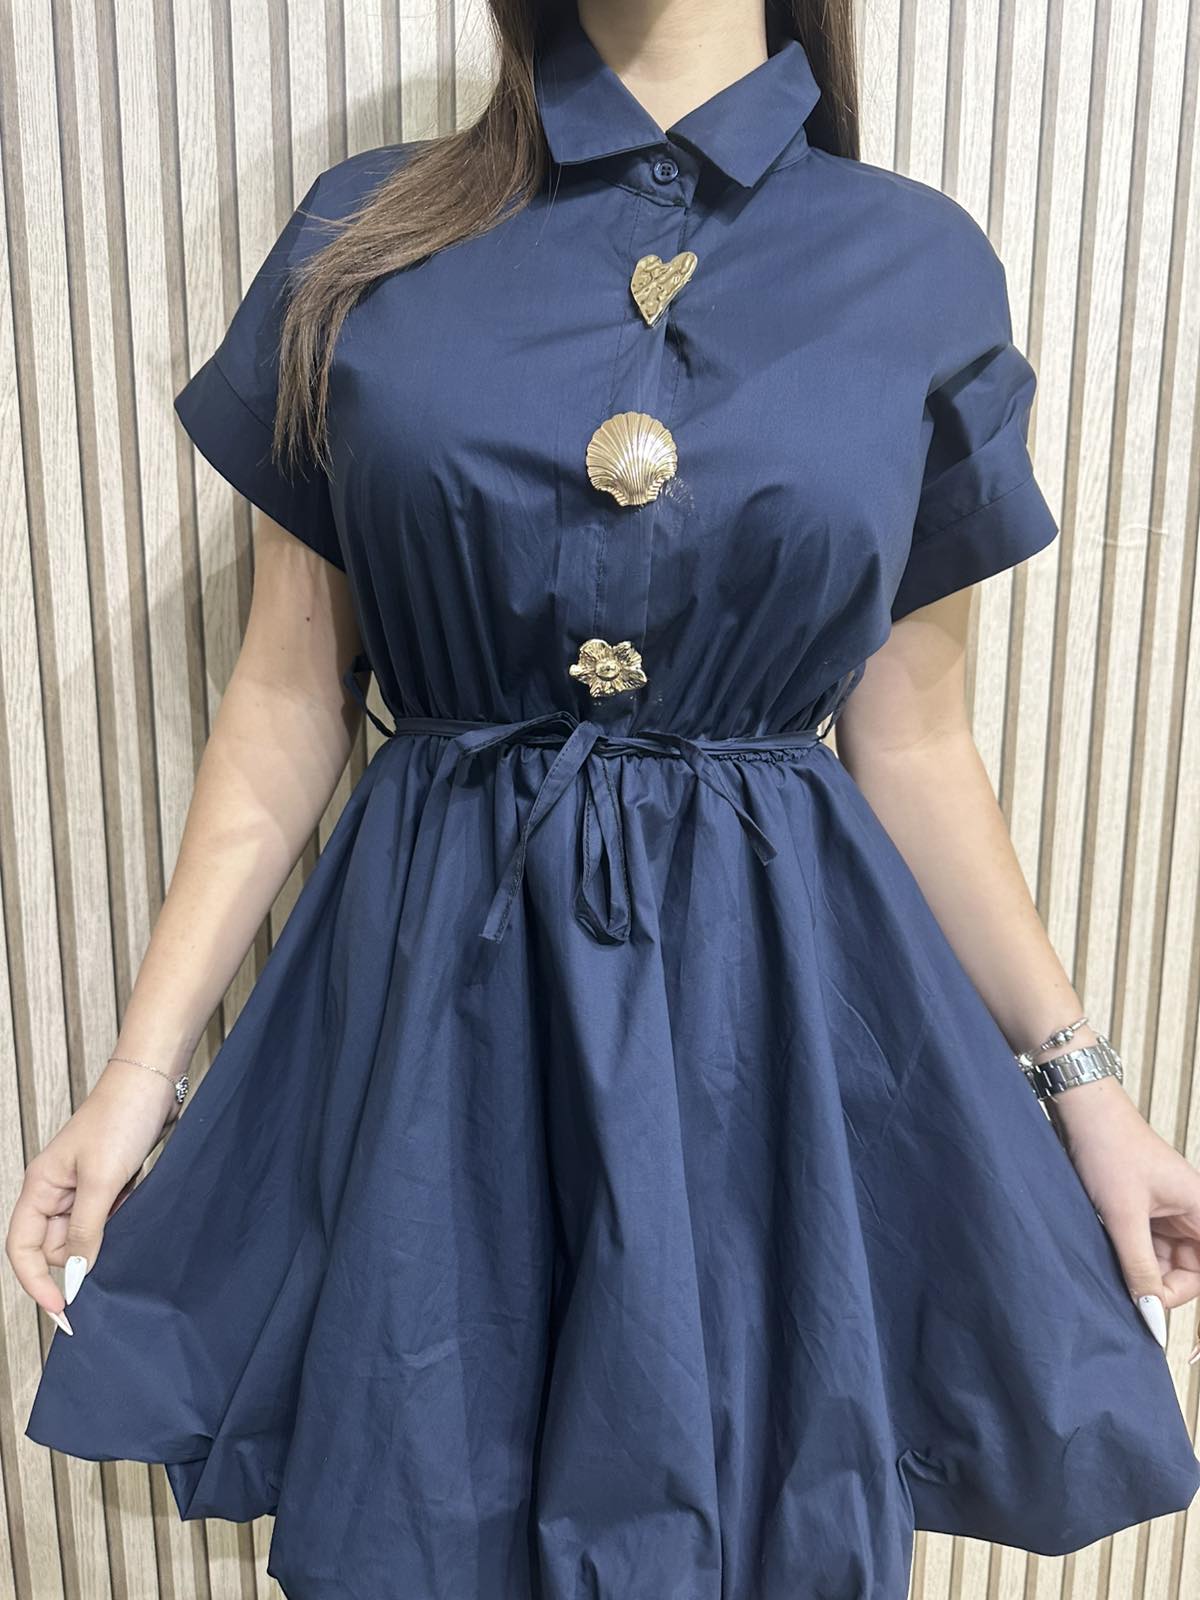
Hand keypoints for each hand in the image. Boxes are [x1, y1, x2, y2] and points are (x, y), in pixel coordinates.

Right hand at [5, 1058, 183, 1334]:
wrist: (155, 1083)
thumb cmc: (121, 1117)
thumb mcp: (101, 1179)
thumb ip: (85, 1229)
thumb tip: (74, 1275)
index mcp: (40, 1187)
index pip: (22, 1248)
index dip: (36, 1282)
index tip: (63, 1308)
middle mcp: (56, 1191)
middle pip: (54, 1248)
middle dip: (79, 1259)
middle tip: (111, 1258)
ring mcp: (83, 1189)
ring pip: (83, 1237)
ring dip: (103, 1242)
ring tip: (126, 1223)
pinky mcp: (110, 1185)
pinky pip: (107, 1221)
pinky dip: (119, 1225)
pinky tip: (136, 1215)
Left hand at [1049, 1075, 1199, 1354]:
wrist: (1080, 1109)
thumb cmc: (1108, 1149)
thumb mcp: (1122, 1216)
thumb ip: (1138, 1268)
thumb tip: (1152, 1318)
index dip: (1181, 1293)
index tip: (1148, 1305)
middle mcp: (1191, 1210)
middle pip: (1185, 1269)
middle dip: (1155, 1282)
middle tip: (1122, 1286)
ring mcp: (1166, 1209)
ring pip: (1161, 1258)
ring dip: (1137, 1266)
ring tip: (1107, 1256)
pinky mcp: (1142, 1206)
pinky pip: (1143, 1242)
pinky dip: (1125, 1251)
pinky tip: (1104, 1246)